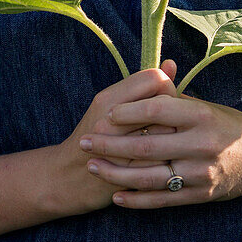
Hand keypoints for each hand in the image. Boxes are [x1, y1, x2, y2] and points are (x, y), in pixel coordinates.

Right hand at [57, 60, 178, 213]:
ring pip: (167, 133)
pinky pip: (162, 161)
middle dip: (174, 113)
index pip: (154, 79)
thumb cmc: (95, 136)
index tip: (163, 100)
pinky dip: (168, 159)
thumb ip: (142, 86)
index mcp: (108, 99)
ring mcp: (117, 149)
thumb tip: (171, 64)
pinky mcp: (126, 174)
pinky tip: (164, 159)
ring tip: (167, 140)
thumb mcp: (111, 105)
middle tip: (169, 122)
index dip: (166, 87)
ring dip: (174, 136)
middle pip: (165, 105)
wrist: (67, 178)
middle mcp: (110, 121)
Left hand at [79, 90, 241, 208]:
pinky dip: (138, 200)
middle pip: (147, 145)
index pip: (157, 110)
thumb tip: (146, 79)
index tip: (105, 114)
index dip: (128, 112)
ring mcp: (201, 172)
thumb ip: (174, 98)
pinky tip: (117, 196)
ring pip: (150, 176)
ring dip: (117, 173)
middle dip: (110, 144)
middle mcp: (201, 143)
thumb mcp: (205, 105)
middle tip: (85, 141)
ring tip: (93, 166)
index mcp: (201, 115)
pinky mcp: (201, 195)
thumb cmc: (227, 125)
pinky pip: (163, 199)